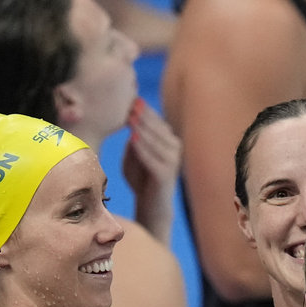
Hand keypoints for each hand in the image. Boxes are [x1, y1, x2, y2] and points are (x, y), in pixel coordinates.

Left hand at [122, 98, 180, 243]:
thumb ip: (134, 142)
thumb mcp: (133, 157)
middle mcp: (174, 149)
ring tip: (131, 119)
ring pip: (157, 142)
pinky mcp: (167, 175)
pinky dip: (144, 149)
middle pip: (159, 128)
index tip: (133, 99)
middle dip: (145, 116)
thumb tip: (131, 126)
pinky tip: (133, 140)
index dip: (146, 111)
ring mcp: (172, 162)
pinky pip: (154, 159)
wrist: (150, 207)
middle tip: (132, 104)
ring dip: (144, 129)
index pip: (158, 122)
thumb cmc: (141, 180)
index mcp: (168, 142)